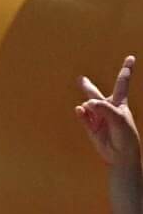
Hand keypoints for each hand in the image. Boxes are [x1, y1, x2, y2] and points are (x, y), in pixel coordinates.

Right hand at [78, 56, 140, 171]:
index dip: (126, 69)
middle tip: (80, 79)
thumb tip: (86, 104)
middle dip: (88, 87)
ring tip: (87, 109)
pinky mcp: (90, 126)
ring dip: (87, 106)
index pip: (122, 83)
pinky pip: (82, 115)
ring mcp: (98, 117)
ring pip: (87, 104)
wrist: (121, 156)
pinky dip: (81, 114)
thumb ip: (104, 109)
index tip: (131, 57)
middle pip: (96, 93)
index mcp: (120, 103)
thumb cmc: (125, 137)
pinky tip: (81, 111)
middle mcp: (108, 108)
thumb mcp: (119, 120)